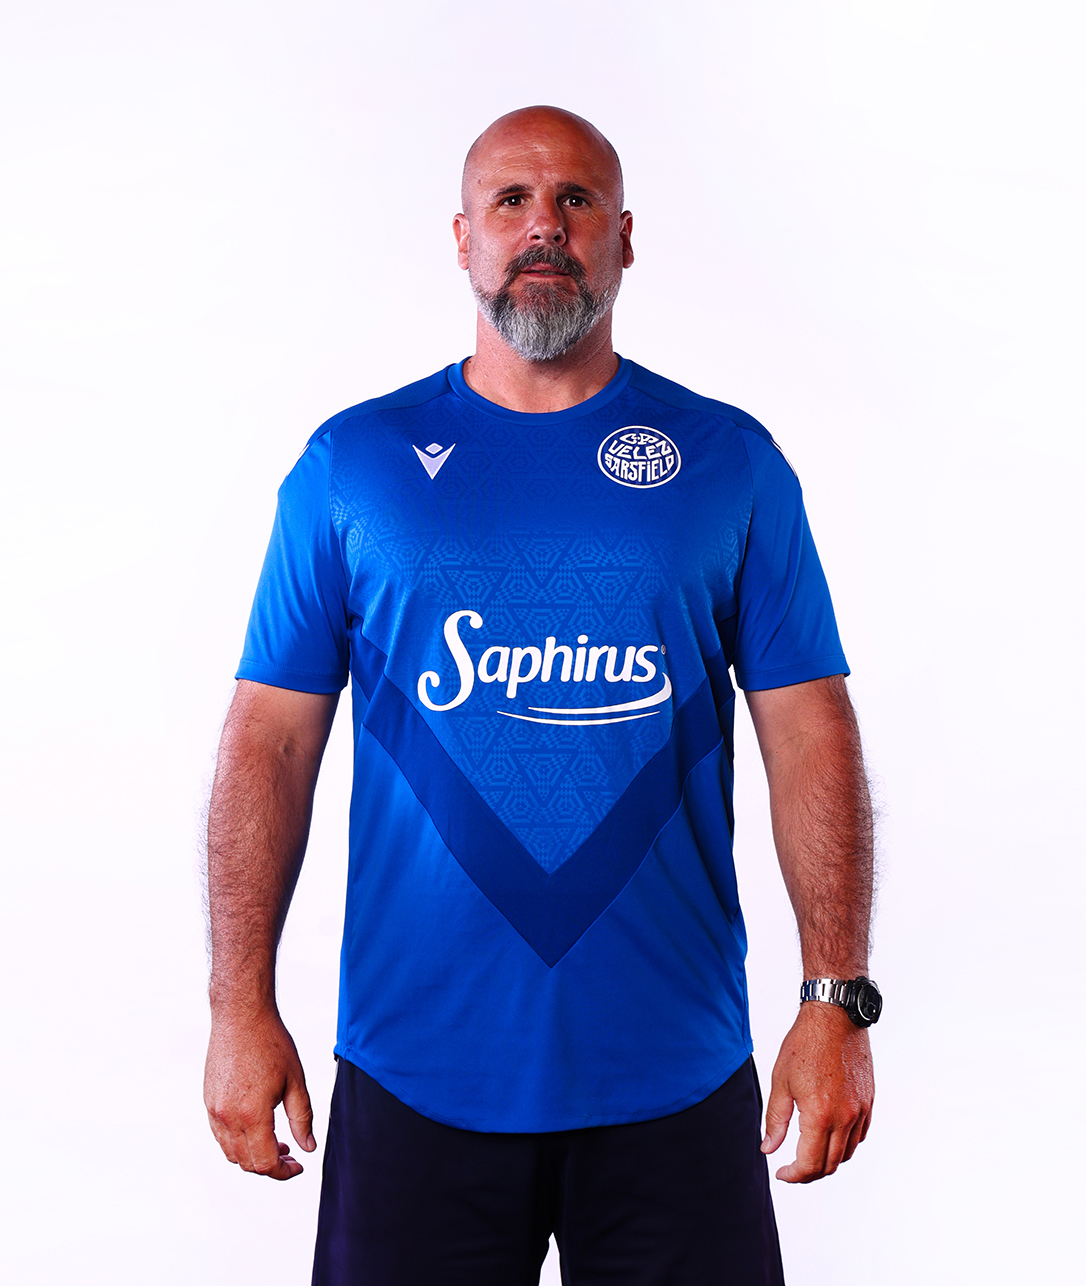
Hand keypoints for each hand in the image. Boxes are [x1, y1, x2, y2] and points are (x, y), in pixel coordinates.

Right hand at [204, 1006, 315, 1179]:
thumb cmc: (270, 1042)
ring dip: (252, 1156)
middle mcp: (228, 1117)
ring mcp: (214, 1110)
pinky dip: (238, 1142)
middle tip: (291, 1154)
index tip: (298, 1165)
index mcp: (252, 1114)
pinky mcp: (208, 1101)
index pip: (265, 1162)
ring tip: (276, 1142)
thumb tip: (308, 1147)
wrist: (241, 1016)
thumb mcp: (295, 1080)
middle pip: (247, 1163)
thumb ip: (302, 1118)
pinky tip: (256, 1128)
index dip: (283, 1171)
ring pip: (231, 1153)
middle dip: (270, 1166)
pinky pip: (220, 1135)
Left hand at [760, 1002, 873, 1181]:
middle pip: (830, 1164)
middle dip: (809, 1173)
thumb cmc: (804, 1044)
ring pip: (847, 1153)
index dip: (794, 1175)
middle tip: (792, 1168)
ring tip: (809, 1153)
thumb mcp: (780, 1081)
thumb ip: (775, 1120)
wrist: (835, 1016)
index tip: (782, 1173)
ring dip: (828, 1160)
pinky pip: (860, 1135)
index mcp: (819, 1115)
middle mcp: (845, 1117)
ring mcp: (861, 1110)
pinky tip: (830, 1136)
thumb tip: (768, 1149)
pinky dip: (845, 1144)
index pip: (809, 1164)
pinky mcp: (869, 1101)